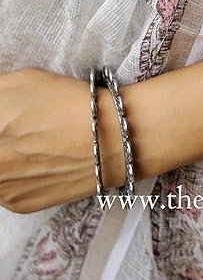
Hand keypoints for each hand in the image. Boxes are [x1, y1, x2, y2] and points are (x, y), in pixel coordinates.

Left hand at [0, 68, 124, 212]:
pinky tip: (38, 160)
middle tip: (18, 129)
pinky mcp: (16, 205)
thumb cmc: (69, 102)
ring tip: (29, 143)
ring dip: (4, 156)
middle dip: (4, 137)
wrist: (110, 139)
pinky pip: (5, 187)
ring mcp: (0, 188)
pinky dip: (15, 175)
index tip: (8, 118)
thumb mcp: (23, 79)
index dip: (1, 119)